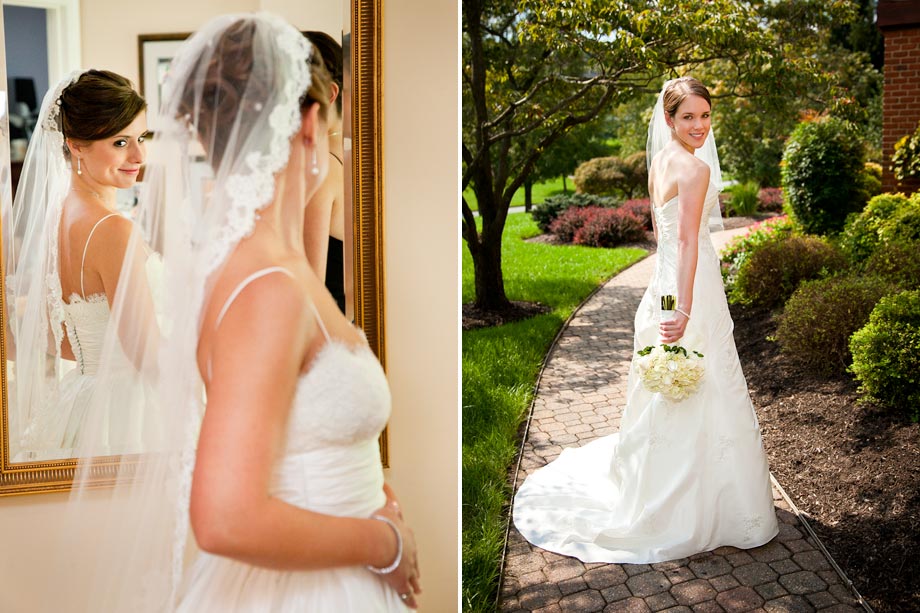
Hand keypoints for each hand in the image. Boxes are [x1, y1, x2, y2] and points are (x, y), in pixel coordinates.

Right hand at [372, 491, 421, 607]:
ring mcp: (407, 568)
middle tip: (419, 577)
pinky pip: (407, 593)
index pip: (411, 545)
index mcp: (407, 537)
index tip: (412, 554)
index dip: (411, 551)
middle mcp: (411, 553)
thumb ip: (391, 507)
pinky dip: (411, 600)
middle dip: (416, 570)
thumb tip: (392, 499)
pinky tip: (414, 605)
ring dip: (416, 585)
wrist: (381, 540)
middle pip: (415, 564)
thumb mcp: (387, 512)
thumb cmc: (382, 525)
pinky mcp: (401, 581)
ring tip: (419, 590)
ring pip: (414, 579)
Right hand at [659, 311, 687, 343]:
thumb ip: (672, 335)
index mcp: (680, 335)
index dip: (664, 340)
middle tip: (660, 330)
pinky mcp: (675, 321)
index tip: (660, 339)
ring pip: (665, 328)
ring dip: (661, 327)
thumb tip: (663, 337)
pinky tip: (661, 323)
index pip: (671, 340)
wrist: (684, 314)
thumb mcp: (678, 331)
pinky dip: (662, 323)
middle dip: (661, 332)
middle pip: (666, 334)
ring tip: (661, 326)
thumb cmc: (679, 323)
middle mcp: (679, 331)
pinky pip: (666, 323)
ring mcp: (678, 326)